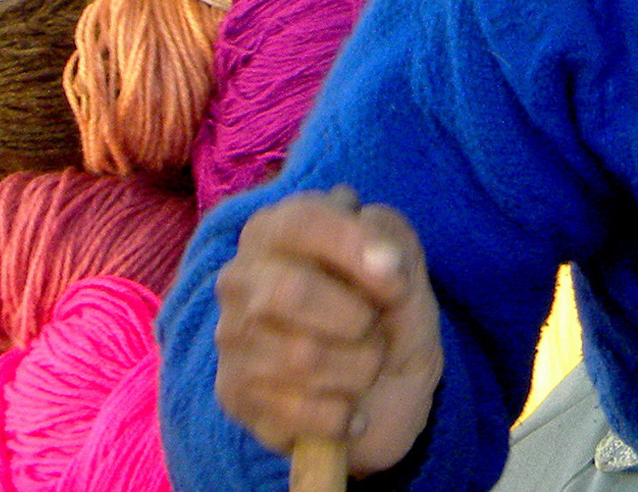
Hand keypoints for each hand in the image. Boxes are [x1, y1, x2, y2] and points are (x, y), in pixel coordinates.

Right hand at [214, 186, 443, 476]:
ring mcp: (230, 340)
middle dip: (356, 319)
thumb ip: (393, 240)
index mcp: (275, 229)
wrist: (387, 390)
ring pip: (300, 358)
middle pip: (289, 292)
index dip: (356, 250)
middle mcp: (240, 279)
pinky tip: (349, 408)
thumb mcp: (406, 265)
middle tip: (375, 330)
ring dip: (358, 369)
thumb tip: (382, 261)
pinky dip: (342, 415)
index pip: (301, 222)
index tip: (398, 282)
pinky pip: (297, 411)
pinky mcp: (233, 397)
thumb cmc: (388, 312)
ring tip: (364, 367)